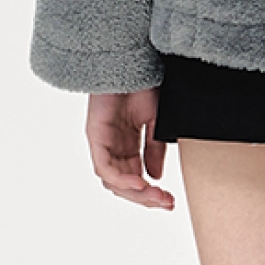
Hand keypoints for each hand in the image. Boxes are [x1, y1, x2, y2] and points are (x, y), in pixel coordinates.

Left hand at [86, 89, 175, 209]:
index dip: (151, 193)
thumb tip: (156, 177)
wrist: (132, 61)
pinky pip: (104, 168)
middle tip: (165, 203)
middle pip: (123, 185)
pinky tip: (140, 183)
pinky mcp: (95, 136)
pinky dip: (121, 179)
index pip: (135, 177)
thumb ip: (154, 149)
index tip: (170, 201)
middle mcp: (112, 147)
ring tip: (154, 196)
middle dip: (145, 197)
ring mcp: (102, 143)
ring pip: (113, 181)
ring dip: (134, 192)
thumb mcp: (156, 121)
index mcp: (126, 145)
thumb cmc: (143, 84)